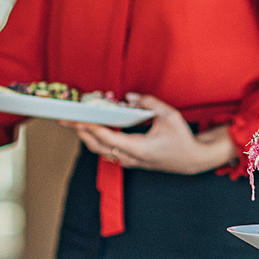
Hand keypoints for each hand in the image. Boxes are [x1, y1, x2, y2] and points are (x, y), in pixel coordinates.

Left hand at [61, 95, 237, 174]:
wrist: (193, 159)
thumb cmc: (183, 138)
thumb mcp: (170, 115)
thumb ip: (150, 103)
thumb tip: (130, 97)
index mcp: (139, 148)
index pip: (107, 137)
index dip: (90, 127)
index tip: (76, 118)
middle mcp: (131, 158)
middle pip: (98, 147)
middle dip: (80, 133)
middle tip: (65, 120)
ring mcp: (131, 161)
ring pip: (102, 152)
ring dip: (87, 138)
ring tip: (76, 123)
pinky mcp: (132, 161)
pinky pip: (109, 152)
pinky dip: (98, 142)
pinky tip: (93, 131)